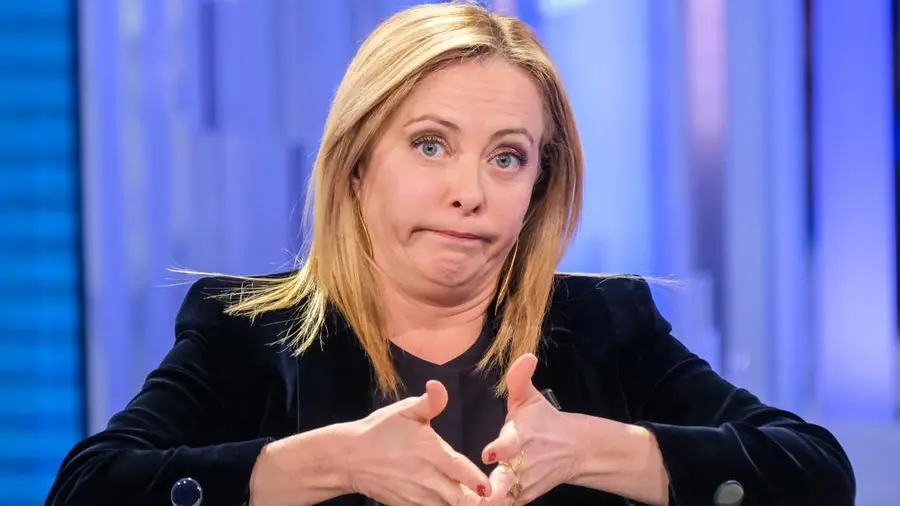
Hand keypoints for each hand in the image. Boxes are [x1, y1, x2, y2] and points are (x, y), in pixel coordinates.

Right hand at [343, 380, 491, 505]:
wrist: (350, 458)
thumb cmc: (380, 431)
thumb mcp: (404, 411)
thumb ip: (429, 402)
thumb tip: (438, 385)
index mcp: (430, 453)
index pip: (460, 471)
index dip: (477, 482)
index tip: (489, 487)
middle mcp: (427, 478)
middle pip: (460, 499)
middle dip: (477, 501)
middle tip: (493, 498)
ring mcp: (417, 497)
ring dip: (462, 505)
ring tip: (477, 502)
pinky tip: (453, 502)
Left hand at [481, 354, 579, 504]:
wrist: (574, 449)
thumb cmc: (543, 421)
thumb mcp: (530, 398)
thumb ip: (520, 379)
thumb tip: (527, 357)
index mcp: (522, 437)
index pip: (510, 444)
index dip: (500, 449)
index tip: (490, 453)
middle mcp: (522, 463)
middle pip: (506, 481)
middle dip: (492, 489)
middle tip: (478, 493)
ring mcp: (524, 484)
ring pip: (504, 500)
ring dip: (489, 502)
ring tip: (467, 505)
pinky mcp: (524, 498)